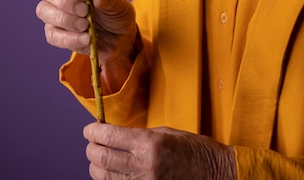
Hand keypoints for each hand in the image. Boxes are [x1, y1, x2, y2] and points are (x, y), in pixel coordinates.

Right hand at [36, 0, 138, 90]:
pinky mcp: (56, 33)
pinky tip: (85, 38)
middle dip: (66, 1)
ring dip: (65, 19)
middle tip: (85, 11)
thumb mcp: (119, 5)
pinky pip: (51, 34)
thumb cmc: (117, 14)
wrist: (119, 39)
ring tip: (85, 25)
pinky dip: (68, 38)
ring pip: (43, 10)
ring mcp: (56, 14)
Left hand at [83, 123, 236, 179]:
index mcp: (150, 143)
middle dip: (91, 149)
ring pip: (106, 179)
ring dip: (96, 168)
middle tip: (91, 143)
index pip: (111, 137)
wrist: (214, 173)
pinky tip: (110, 175)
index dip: (95, 132)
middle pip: (104, 159)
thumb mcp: (167, 133)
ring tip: (97, 160)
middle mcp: (145, 166)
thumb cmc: (193, 149)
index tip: (89, 128)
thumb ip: (140, 136)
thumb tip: (116, 135)